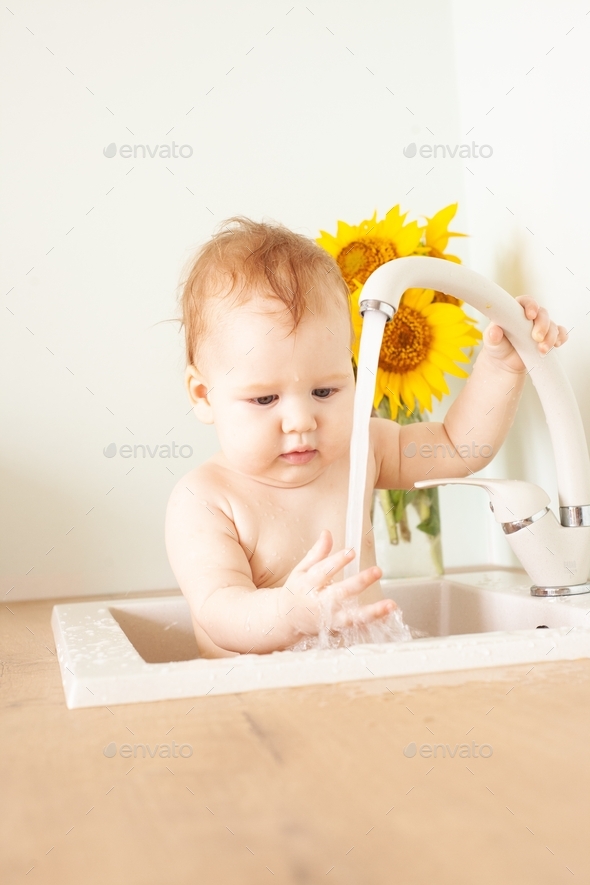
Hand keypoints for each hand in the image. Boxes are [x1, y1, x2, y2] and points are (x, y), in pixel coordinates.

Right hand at [280, 529, 395, 637]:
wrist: (286, 620)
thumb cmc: (297, 591)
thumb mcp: (302, 570)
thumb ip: (317, 553)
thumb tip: (327, 532)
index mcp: (308, 584)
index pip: (323, 571)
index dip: (337, 562)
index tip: (351, 552)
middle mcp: (318, 602)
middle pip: (340, 593)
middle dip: (360, 582)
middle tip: (378, 571)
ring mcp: (328, 618)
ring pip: (351, 617)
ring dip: (372, 612)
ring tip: (391, 604)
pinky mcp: (336, 629)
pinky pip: (356, 628)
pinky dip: (373, 624)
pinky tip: (388, 617)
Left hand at [483, 295, 568, 372]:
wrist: (504, 363)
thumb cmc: (497, 347)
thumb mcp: (490, 342)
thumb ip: (491, 336)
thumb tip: (494, 331)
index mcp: (515, 312)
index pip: (526, 301)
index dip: (530, 305)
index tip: (531, 315)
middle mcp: (530, 318)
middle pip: (543, 314)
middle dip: (543, 325)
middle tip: (537, 338)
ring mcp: (541, 327)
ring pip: (552, 325)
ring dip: (551, 336)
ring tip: (542, 350)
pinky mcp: (548, 338)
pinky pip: (560, 333)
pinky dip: (561, 337)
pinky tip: (557, 344)